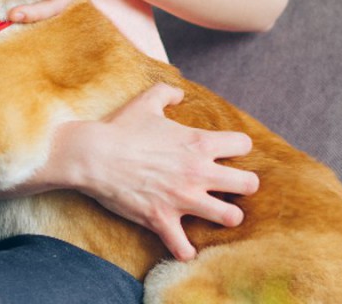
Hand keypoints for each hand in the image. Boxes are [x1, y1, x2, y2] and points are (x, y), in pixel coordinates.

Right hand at [57, 83, 258, 260]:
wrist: (93, 155)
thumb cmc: (120, 128)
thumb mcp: (146, 102)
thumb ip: (167, 93)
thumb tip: (179, 93)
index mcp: (198, 143)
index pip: (243, 144)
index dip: (238, 147)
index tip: (228, 151)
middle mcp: (198, 172)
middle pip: (248, 184)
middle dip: (244, 185)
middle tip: (231, 186)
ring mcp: (182, 199)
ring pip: (230, 217)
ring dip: (226, 217)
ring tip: (218, 214)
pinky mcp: (162, 220)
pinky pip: (184, 247)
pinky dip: (185, 249)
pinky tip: (184, 246)